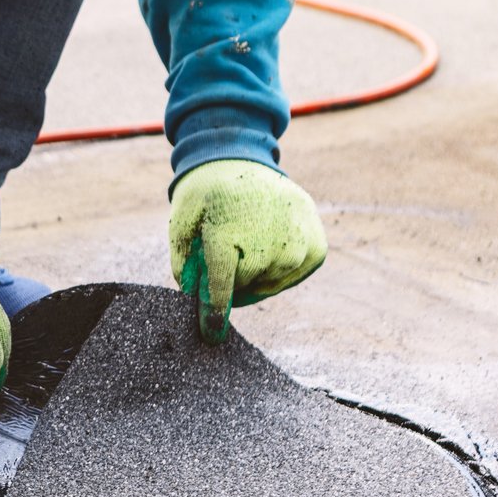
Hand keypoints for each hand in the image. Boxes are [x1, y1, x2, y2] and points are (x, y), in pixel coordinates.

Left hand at [169, 159, 327, 343]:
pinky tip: (268, 244)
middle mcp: (267, 242)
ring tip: (247, 240)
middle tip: (225, 248)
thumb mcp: (182, 227)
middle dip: (229, 279)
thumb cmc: (206, 199)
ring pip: (268, 285)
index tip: (212, 335)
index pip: (221, 289)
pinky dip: (277, 269)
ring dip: (254, 274)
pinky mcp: (316, 247)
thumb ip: (186, 268)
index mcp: (226, 236)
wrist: (241, 161)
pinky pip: (292, 277)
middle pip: (243, 288)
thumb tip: (201, 303)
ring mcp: (296, 245)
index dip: (214, 315)